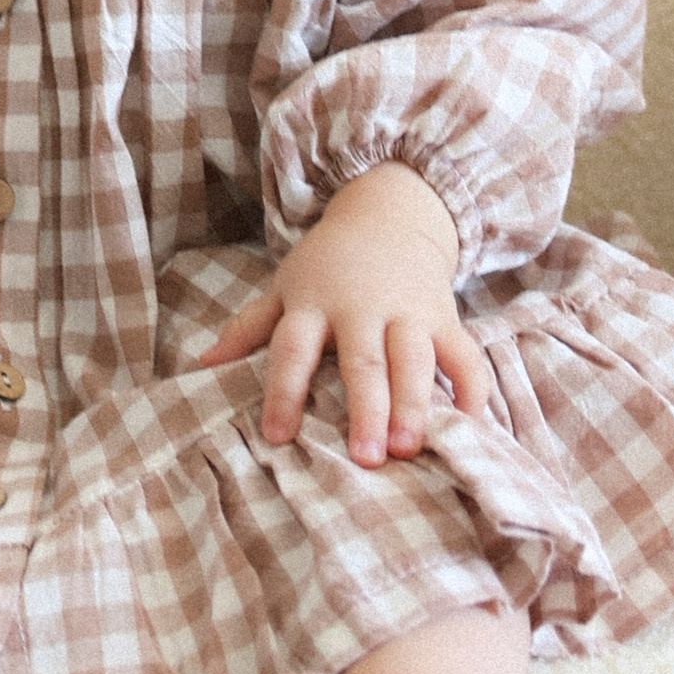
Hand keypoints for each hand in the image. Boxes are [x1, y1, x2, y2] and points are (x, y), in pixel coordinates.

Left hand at [198, 163, 482, 467]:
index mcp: (314, 303)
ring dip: (414, 403)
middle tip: (366, 458)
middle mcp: (362, 307)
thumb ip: (249, 328)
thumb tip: (201, 365)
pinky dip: (472, 387)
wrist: (388, 216)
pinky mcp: (445, 316)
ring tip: (410, 447)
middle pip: (363, 360)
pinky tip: (472, 423)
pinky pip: (464, 354)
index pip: (293, 349)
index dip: (283, 391)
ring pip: (414, 359)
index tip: (277, 436)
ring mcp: (408, 311)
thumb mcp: (286, 289)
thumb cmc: (328, 266)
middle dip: (366, 409)